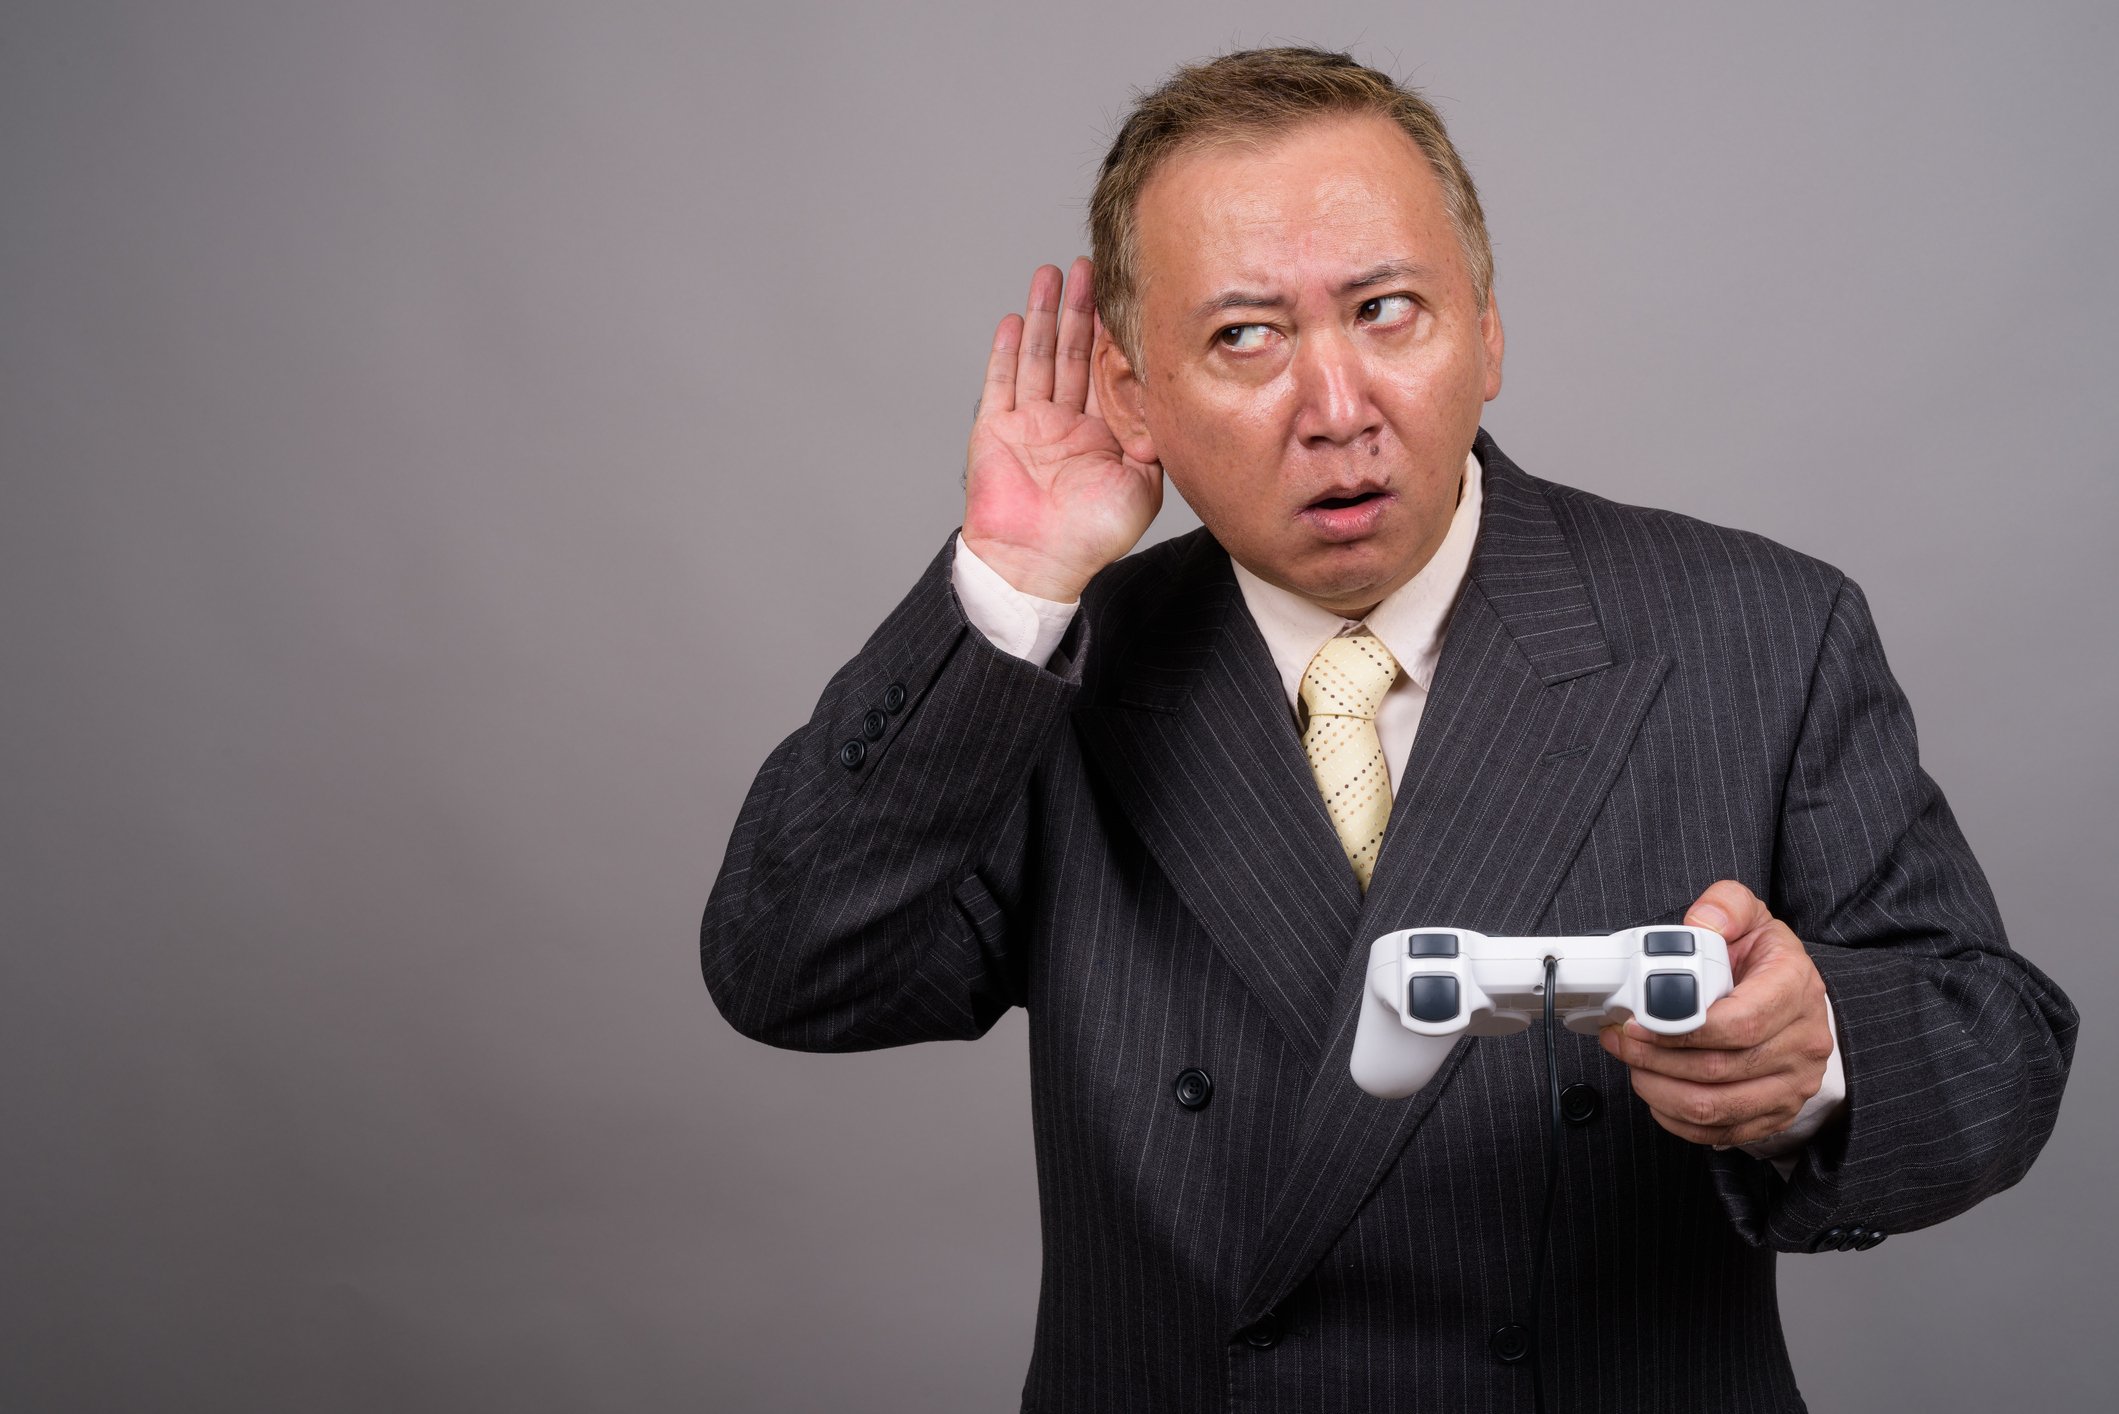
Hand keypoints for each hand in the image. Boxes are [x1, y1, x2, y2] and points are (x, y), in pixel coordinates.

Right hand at [962, 258, 1160, 601]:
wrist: (1037, 564)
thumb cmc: (1092, 536)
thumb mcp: (1143, 485)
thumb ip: (1154, 438)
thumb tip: (1168, 399)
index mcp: (1101, 433)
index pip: (1108, 370)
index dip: (1113, 332)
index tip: (1125, 293)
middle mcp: (1066, 422)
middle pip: (1074, 352)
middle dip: (1081, 308)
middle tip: (1090, 265)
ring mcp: (1030, 424)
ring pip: (1040, 356)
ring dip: (1046, 315)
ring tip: (1053, 274)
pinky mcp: (996, 428)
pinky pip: (1002, 381)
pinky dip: (1009, 350)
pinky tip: (1018, 318)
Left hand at [1598, 880, 1835, 1146]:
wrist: (1796, 1001)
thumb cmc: (1764, 962)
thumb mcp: (1750, 917)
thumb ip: (1725, 907)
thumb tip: (1701, 922)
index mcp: (1795, 989)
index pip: (1740, 1023)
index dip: (1681, 1028)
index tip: (1639, 1020)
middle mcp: (1802, 1042)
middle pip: (1719, 1069)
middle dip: (1654, 1058)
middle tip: (1620, 1039)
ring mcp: (1791, 1084)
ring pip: (1714, 1106)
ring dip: (1658, 1089)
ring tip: (1631, 1063)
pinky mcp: (1775, 1114)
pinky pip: (1719, 1132)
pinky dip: (1675, 1118)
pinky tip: (1655, 1091)